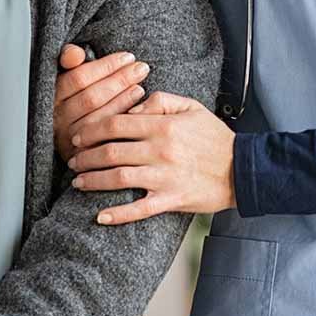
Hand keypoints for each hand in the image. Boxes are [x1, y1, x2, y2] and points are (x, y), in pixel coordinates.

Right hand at [53, 44, 150, 163]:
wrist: (71, 137)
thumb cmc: (74, 97)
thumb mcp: (68, 75)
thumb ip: (68, 58)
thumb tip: (76, 54)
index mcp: (52, 96)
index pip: (78, 78)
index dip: (106, 66)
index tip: (127, 57)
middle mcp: (57, 119)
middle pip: (91, 98)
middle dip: (120, 80)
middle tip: (141, 68)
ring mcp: (69, 139)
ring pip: (99, 118)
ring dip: (123, 100)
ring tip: (140, 86)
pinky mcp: (82, 156)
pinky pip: (105, 138)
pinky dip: (122, 120)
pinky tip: (137, 109)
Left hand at [67, 91, 236, 223]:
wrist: (243, 169)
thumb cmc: (215, 137)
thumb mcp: (191, 106)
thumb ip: (160, 100)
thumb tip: (132, 107)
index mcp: (163, 125)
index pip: (116, 123)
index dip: (91, 129)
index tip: (79, 135)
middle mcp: (160, 150)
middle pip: (111, 151)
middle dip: (85, 156)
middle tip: (72, 160)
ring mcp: (165, 177)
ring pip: (118, 178)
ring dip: (93, 180)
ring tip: (78, 182)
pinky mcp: (171, 200)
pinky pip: (139, 209)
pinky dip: (117, 214)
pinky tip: (100, 216)